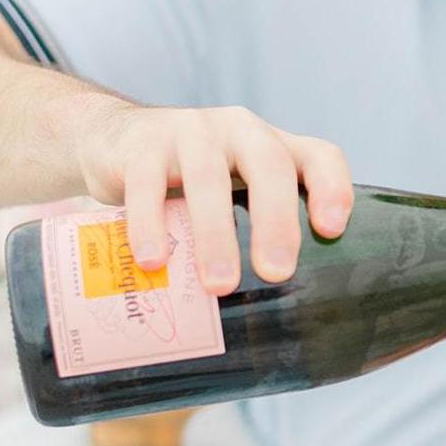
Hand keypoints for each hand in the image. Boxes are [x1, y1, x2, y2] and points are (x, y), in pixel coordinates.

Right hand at [77, 102, 352, 291]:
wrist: (112, 138)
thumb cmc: (193, 178)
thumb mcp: (235, 192)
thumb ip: (260, 232)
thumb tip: (283, 314)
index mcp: (275, 147)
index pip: (320, 157)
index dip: (333, 189)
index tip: (332, 231)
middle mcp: (241, 132)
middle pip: (270, 166)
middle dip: (276, 221)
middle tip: (277, 273)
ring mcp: (192, 132)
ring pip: (207, 179)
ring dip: (215, 235)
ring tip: (218, 285)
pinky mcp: (142, 145)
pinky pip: (147, 184)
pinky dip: (150, 224)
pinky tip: (154, 261)